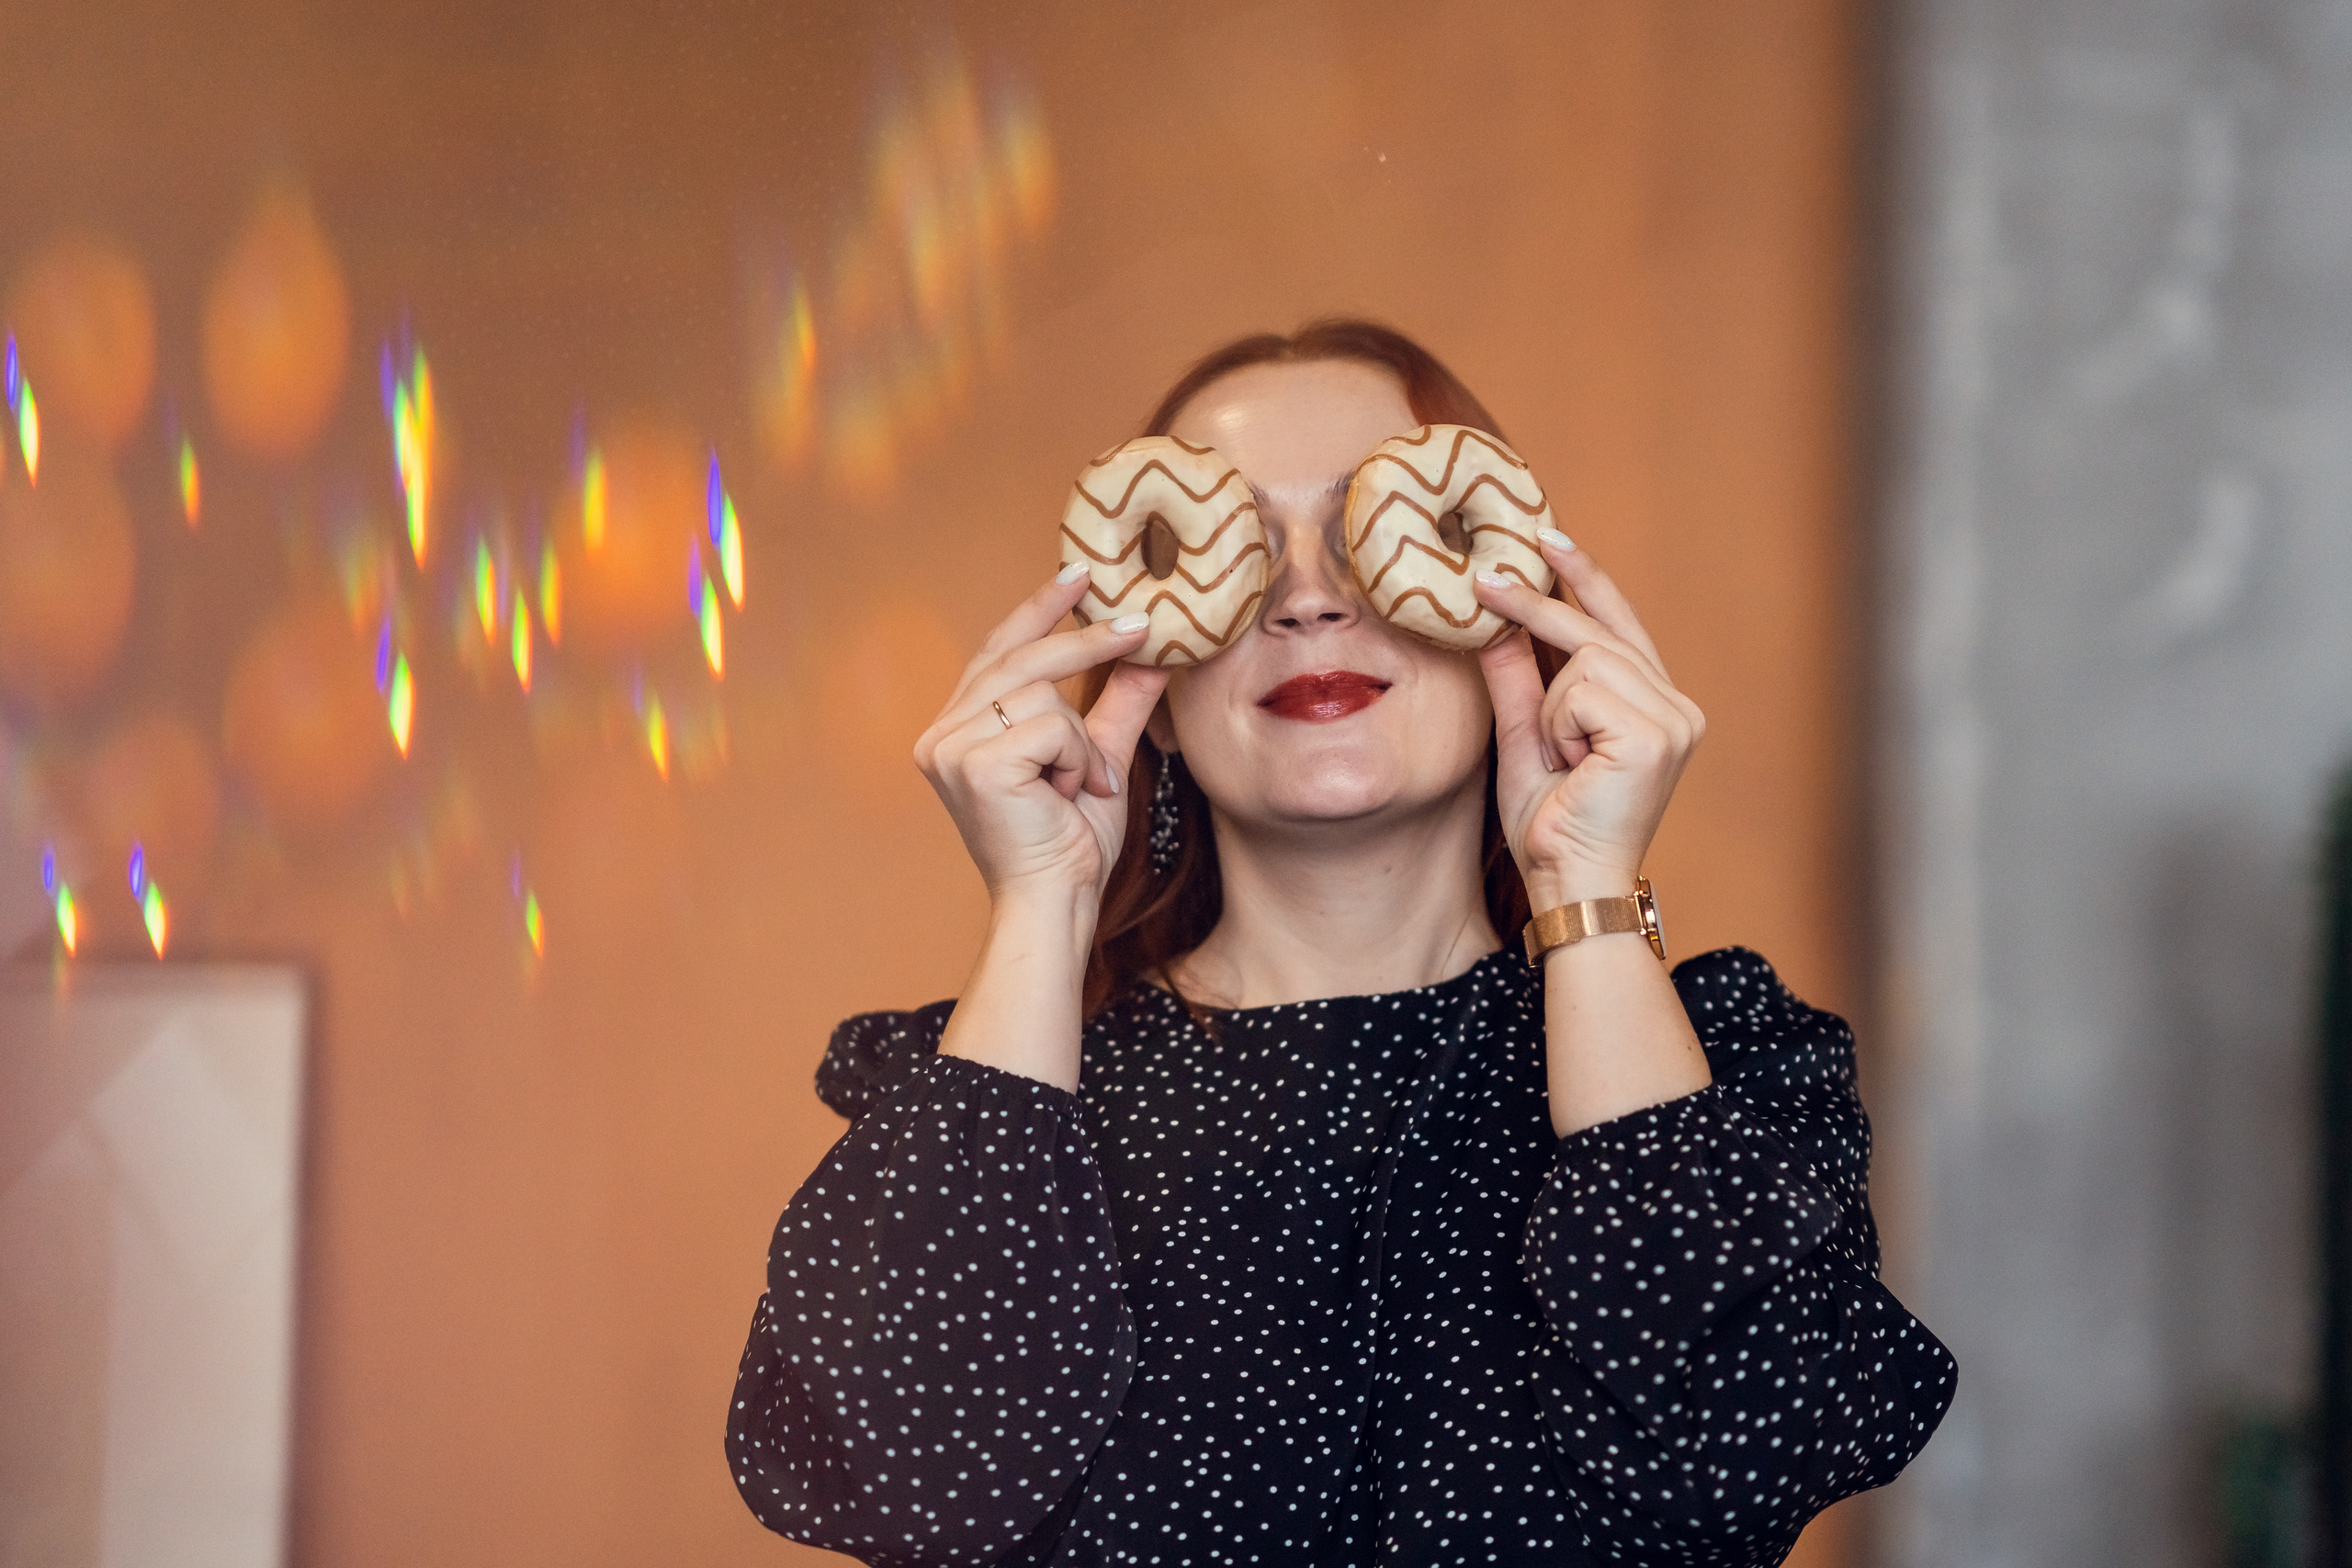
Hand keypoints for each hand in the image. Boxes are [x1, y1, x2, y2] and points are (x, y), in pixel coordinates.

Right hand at [913, 569, 1169, 908]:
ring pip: (1040, 693)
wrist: (1055, 903)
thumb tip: (1151, 653)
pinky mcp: (971, 762)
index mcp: (958, 730)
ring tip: (1083, 787)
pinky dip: (1077, 759)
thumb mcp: (1099, 760)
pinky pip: (1049, 725)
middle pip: (1018, 659)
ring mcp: (949, 747)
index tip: (1079, 573)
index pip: (998, 651)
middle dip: (1084, 641)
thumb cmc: (1067, 845)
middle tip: (1140, 625)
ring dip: (1081, 741)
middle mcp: (941, 734)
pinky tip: (1069, 795)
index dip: (1038, 610)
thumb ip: (1116, 706)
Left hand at [1470, 534, 1704, 907]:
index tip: (1547, 535)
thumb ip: (1518, 681)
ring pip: (1586, 659)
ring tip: (1562, 760)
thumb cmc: (1552, 828)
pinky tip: (1573, 766)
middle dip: (1536, 607)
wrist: (1570, 886)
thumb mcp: (1527, 739)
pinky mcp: (1657, 733)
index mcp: (1655, 707)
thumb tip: (1495, 622)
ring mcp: (1674, 718)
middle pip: (1599, 632)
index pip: (1619, 625)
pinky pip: (1581, 690)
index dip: (1584, 579)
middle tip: (1482, 580)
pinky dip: (1560, 725)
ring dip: (1551, 709)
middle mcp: (1677, 707)